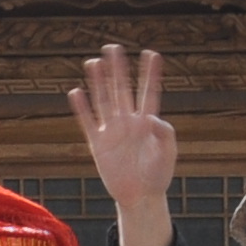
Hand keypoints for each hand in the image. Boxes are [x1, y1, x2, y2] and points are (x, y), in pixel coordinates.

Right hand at [70, 44, 178, 245]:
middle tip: (113, 47)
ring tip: (94, 62)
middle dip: (118, 69)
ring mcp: (112, 132)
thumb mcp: (168, 153)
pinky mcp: (98, 145)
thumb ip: (165, 133)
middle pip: (121, 89)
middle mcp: (128, 122)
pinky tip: (76, 91)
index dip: (150, 74)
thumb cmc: (158, 175)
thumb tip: (152, 118)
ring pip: (103, 101)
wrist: (140, 197)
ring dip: (98, 82)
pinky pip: (88, 122)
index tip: (151, 54)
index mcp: (147, 122)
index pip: (148, 92)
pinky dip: (82, 108)